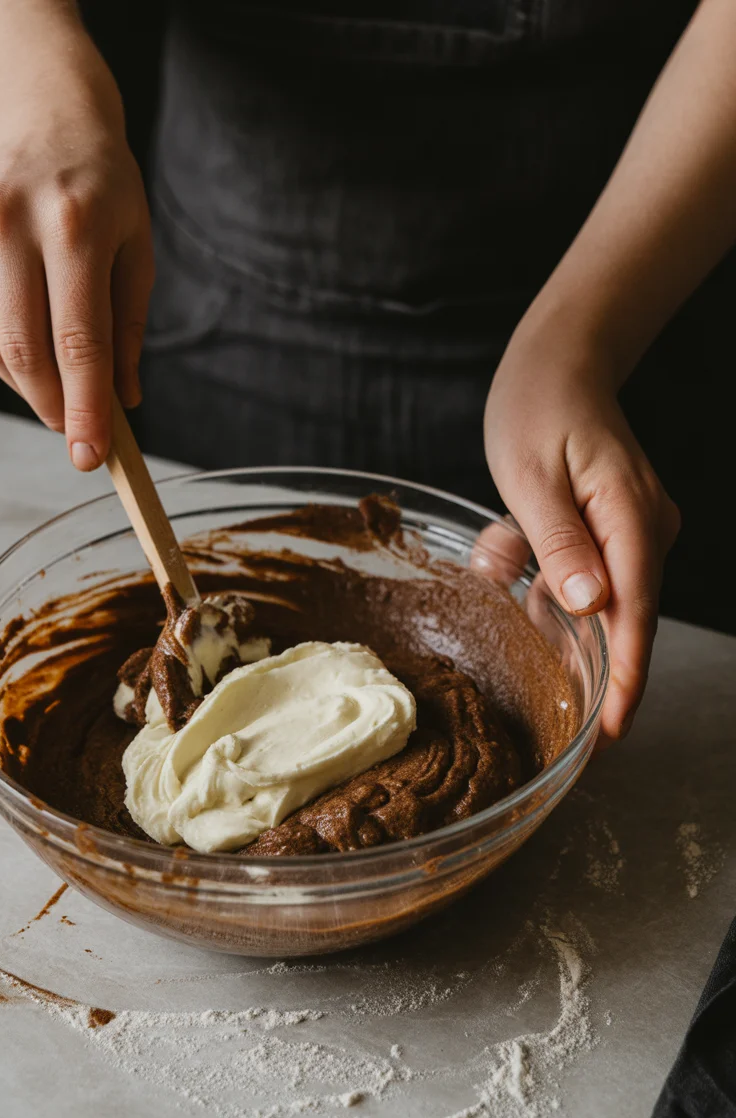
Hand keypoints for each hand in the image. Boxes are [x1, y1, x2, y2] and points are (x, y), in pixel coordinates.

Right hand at [0, 115, 152, 469]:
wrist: (45, 123)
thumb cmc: (105, 195)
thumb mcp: (136, 253)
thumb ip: (129, 330)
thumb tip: (122, 403)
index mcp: (75, 223)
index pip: (79, 340)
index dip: (85, 407)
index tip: (91, 456)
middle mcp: (13, 222)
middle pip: (27, 350)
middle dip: (55, 406)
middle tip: (76, 433)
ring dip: (29, 385)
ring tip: (59, 388)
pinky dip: (2, 356)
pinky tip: (29, 351)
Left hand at [484, 320, 680, 743]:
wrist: (557, 361)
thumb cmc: (540, 408)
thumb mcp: (532, 476)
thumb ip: (560, 544)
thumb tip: (590, 608)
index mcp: (631, 518)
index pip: (635, 613)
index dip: (624, 678)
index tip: (611, 731)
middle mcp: (642, 530)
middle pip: (616, 615)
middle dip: (569, 643)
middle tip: (539, 678)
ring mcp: (628, 531)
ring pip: (581, 594)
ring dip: (533, 589)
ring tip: (501, 545)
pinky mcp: (607, 529)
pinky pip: (570, 570)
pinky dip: (533, 565)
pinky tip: (504, 541)